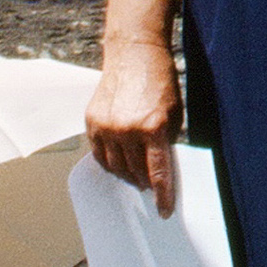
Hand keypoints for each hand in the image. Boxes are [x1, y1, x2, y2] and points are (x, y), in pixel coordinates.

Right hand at [85, 38, 180, 215]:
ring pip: (115, 167)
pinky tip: (120, 163)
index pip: (157, 172)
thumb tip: (160, 169)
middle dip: (145, 182)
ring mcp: (106, 126)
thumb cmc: (160, 82)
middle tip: (150, 187)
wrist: (134, 54)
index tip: (165, 211)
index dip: (163, 195)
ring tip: (136, 175)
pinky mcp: (91, 122)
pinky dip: (110, 163)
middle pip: (135, 172)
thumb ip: (166, 142)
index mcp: (152, 127)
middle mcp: (126, 129)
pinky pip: (99, 154)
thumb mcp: (174, 114)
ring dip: (127, 175)